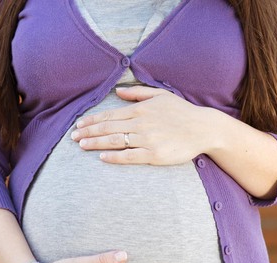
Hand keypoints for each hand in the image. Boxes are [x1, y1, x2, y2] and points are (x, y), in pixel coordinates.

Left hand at [70, 85, 219, 165]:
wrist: (204, 128)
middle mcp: (141, 123)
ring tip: (81, 145)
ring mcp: (147, 139)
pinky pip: (130, 156)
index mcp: (140, 109)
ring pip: (115, 141)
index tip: (78, 125)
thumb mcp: (160, 95)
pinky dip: (115, 156)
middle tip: (72, 137)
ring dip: (95, 143)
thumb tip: (117, 92)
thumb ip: (137, 93)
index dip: (92, 121)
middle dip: (88, 132)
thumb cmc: (182, 112)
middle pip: (108, 128)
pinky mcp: (154, 155)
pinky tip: (102, 157)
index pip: (110, 115)